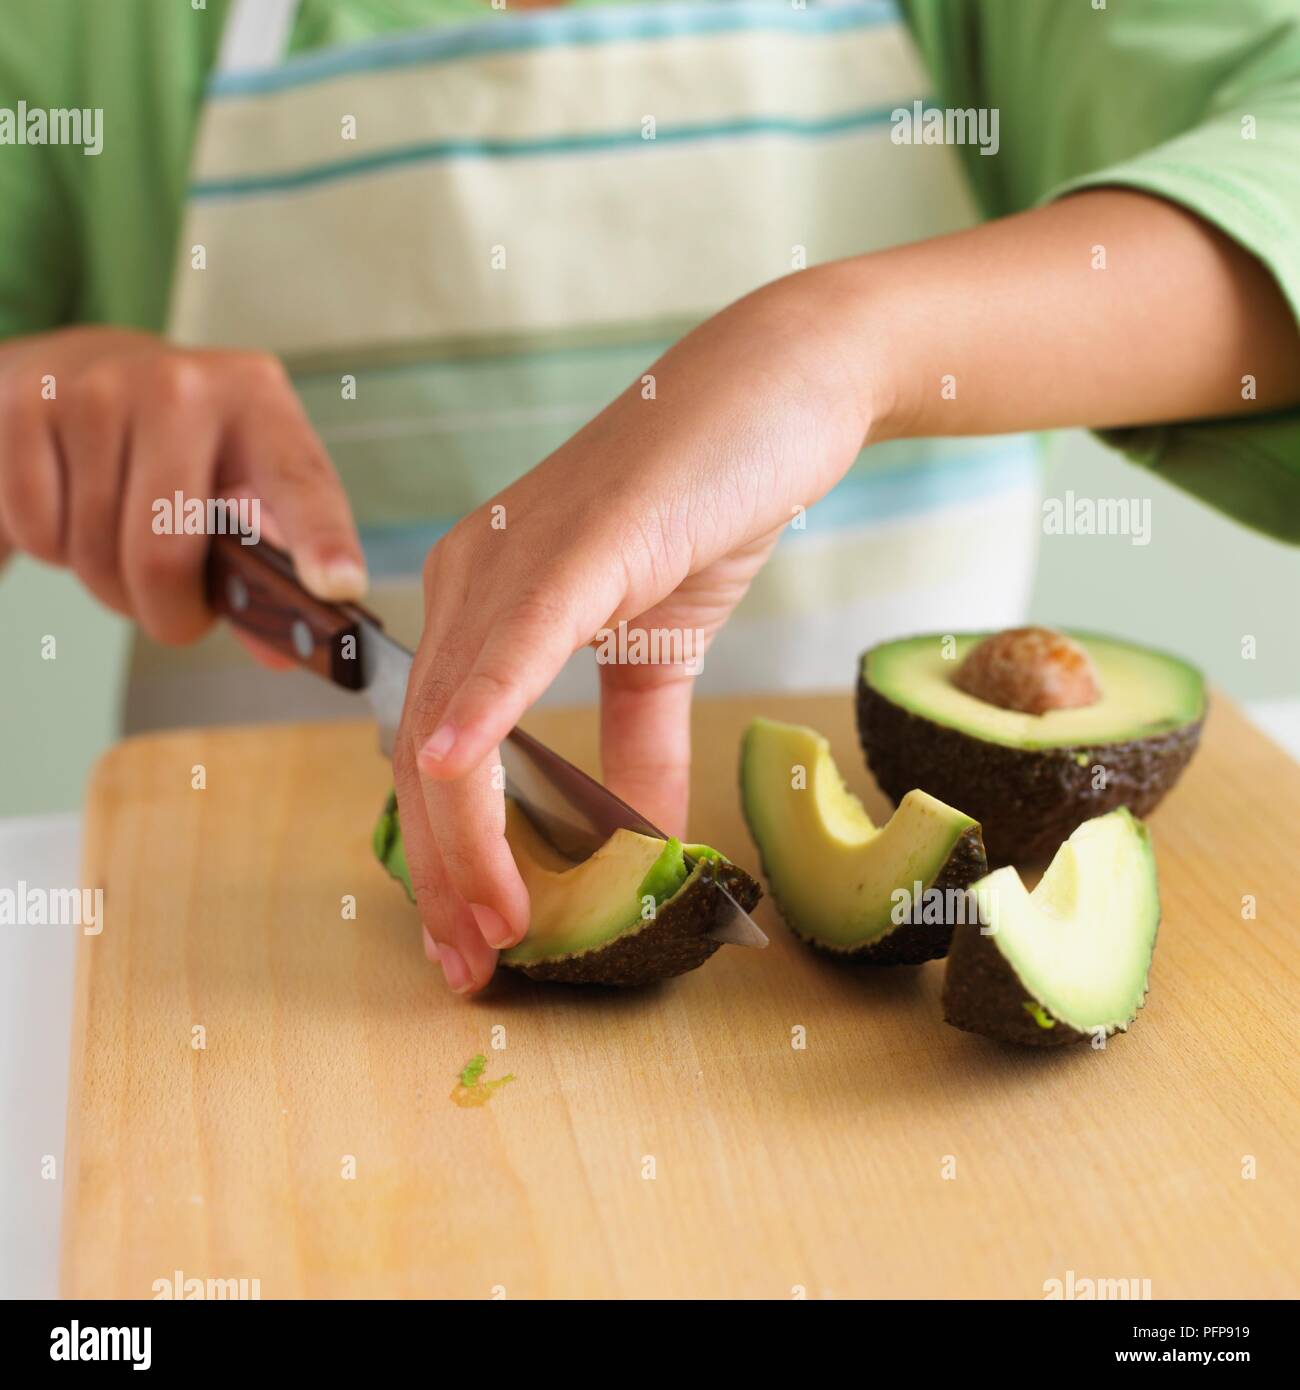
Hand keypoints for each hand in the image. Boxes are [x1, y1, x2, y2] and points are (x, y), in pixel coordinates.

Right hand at [0, 326, 366, 650]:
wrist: (86, 366)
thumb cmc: (186, 446)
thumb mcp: (244, 484)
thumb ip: (267, 569)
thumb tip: (282, 654)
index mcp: (260, 402)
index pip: (299, 483)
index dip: (320, 541)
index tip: (338, 589)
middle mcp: (183, 386)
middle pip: (164, 557)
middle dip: (168, 614)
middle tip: (176, 613)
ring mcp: (97, 389)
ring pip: (94, 556)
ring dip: (109, 586)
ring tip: (124, 546)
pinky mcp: (26, 406)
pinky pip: (37, 534)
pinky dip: (52, 551)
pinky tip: (75, 512)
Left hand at [392, 273, 878, 992]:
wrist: (779, 396)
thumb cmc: (708, 506)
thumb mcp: (664, 651)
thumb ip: (638, 743)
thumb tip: (645, 847)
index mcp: (480, 606)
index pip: (436, 755)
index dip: (447, 859)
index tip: (475, 943)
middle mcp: (470, 581)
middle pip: (426, 755)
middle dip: (443, 874)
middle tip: (473, 968)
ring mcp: (514, 556)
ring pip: (458, 716)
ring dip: (466, 834)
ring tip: (492, 929)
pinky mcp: (581, 540)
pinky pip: (518, 638)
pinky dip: (481, 710)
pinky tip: (457, 774)